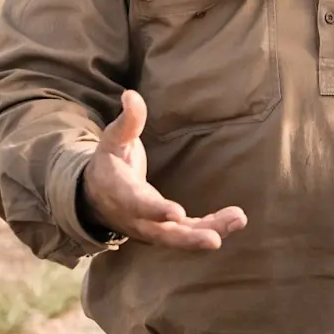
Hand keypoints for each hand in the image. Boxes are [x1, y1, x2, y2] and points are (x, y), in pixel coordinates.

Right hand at [82, 90, 246, 249]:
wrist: (96, 196)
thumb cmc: (109, 162)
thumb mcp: (113, 138)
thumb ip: (127, 120)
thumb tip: (131, 94)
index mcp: (120, 192)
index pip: (138, 204)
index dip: (156, 210)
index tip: (176, 213)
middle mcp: (136, 218)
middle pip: (162, 233)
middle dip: (189, 237)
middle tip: (214, 239)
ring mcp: (150, 228)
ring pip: (179, 238)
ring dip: (208, 232)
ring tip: (237, 219)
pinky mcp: (164, 230)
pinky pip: (187, 234)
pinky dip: (210, 229)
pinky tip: (234, 220)